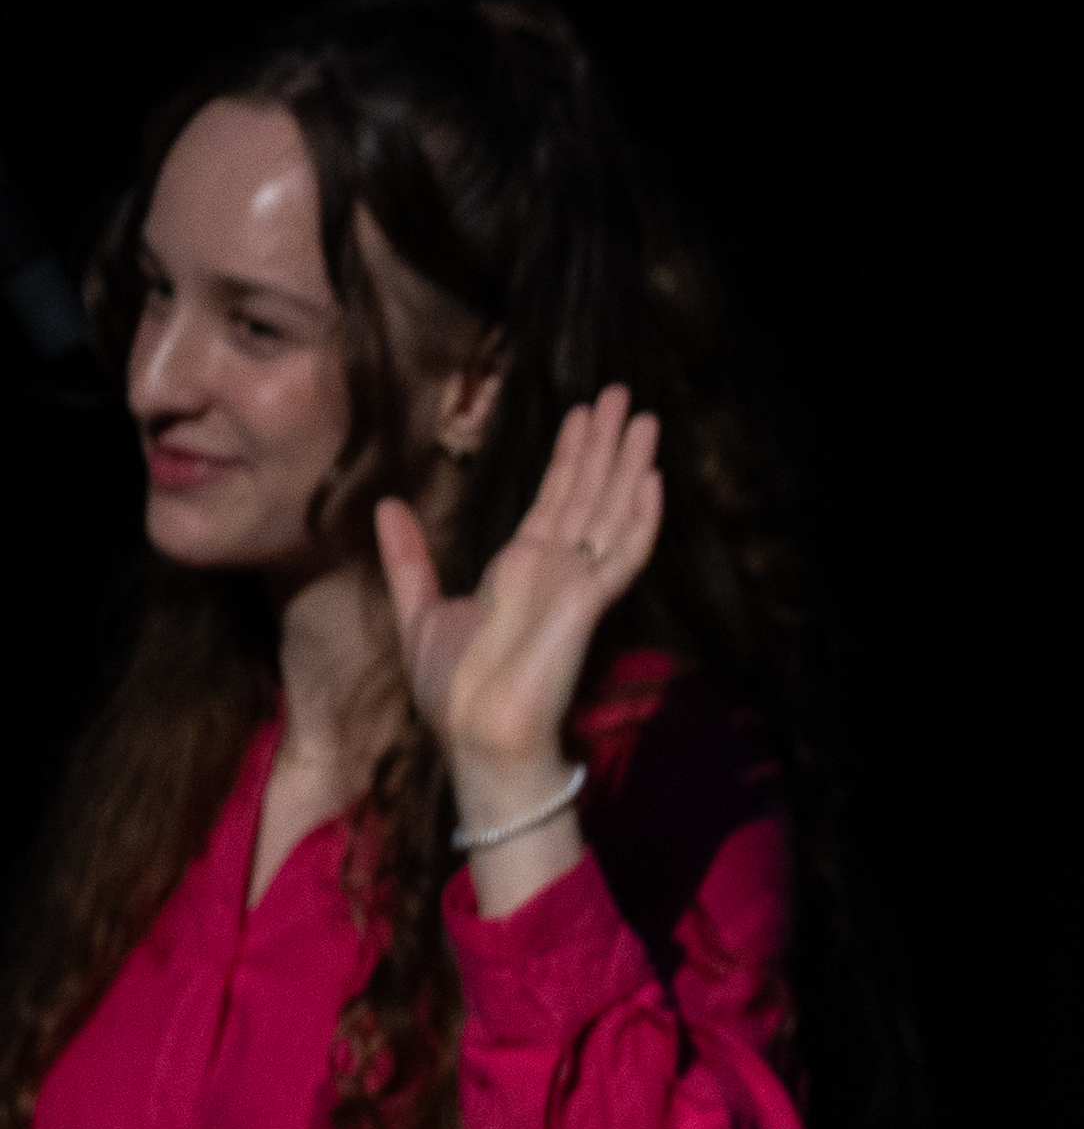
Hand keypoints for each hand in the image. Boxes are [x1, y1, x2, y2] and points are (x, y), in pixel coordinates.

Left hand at [377, 386, 662, 830]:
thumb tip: (388, 505)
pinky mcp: (589, 603)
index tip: (581, 415)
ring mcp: (577, 584)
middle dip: (604, 444)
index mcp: (522, 568)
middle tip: (621, 394)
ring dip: (628, 465)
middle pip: (587, 494)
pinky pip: (622, 554)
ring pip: (610, 513)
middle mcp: (555, 569)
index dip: (569, 457)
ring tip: (642, 419)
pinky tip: (650, 479)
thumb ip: (409, 558)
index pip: (554, 500)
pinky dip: (639, 517)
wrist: (473, 734)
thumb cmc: (451, 689)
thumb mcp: (419, 609)